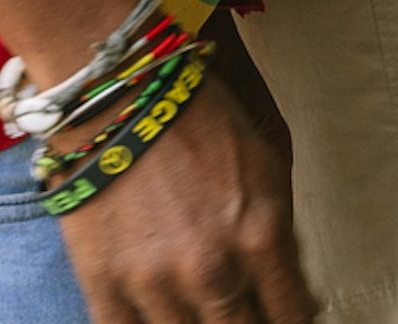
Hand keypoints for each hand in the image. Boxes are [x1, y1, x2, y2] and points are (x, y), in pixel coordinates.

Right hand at [57, 66, 315, 323]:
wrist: (121, 96)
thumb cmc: (198, 118)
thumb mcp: (268, 165)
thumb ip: (281, 233)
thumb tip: (291, 288)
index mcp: (261, 235)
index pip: (291, 315)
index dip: (293, 322)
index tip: (289, 320)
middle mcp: (212, 268)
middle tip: (248, 317)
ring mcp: (155, 283)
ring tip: (204, 315)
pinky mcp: (105, 285)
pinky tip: (162, 320)